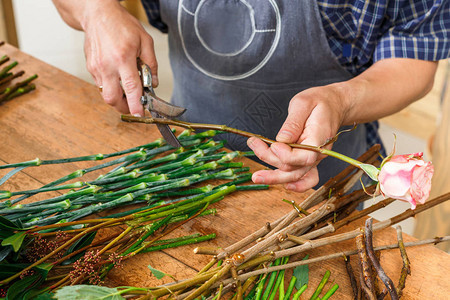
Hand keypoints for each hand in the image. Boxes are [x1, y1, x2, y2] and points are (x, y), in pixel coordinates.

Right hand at [82, 0, 157, 115]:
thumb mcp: (145, 40)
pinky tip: (118, 79)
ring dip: (118, 98)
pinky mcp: (90, 68)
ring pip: (105, 94)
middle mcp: (107, 65)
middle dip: (124, 108)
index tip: (140, 115)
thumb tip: (152, 83)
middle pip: (112, 98)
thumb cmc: (121, 25)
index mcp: (123, 58)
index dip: (136, 104)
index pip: (131, 88)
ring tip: (127, 92)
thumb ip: (151, 63)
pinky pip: (101, 85)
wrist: (98, 15)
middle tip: (134, 107)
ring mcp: (96, 68)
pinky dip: (111, 88)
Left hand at [247, 84, 347, 191]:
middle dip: (271, 165)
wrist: (333, 105)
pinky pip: (305, 178)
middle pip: (294, 169)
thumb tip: (281, 139)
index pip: (304, 156)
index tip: (273, 144)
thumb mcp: (303, 103)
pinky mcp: (308, 159)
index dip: (286, 155)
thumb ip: (293, 123)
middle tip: (255, 160)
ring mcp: (314, 158)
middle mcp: (318, 153)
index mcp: (319, 138)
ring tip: (256, 174)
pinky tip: (282, 185)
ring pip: (295, 175)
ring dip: (274, 176)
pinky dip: (296, 185)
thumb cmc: (319, 102)